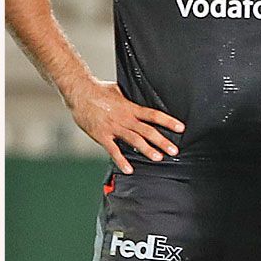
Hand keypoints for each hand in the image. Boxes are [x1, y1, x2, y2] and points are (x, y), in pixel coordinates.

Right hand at [68, 81, 182, 173]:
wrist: (79, 92)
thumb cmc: (98, 90)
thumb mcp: (118, 90)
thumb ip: (129, 98)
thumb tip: (140, 97)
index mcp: (130, 107)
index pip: (153, 115)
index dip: (168, 121)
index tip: (181, 128)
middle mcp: (125, 118)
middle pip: (147, 131)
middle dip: (162, 141)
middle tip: (174, 150)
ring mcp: (114, 128)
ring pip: (134, 140)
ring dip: (147, 150)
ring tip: (158, 158)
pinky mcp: (102, 136)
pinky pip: (113, 150)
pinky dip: (121, 161)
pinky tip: (129, 169)